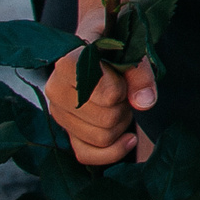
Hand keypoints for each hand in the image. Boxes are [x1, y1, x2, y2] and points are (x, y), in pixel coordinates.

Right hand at [49, 11, 155, 167]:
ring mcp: (58, 113)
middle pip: (106, 119)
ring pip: (101, 137)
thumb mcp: (132, 48)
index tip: (120, 72)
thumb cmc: (115, 44)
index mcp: (68, 65)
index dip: (121, 88)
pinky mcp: (65, 130)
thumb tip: (144, 103)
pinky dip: (112, 151)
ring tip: (120, 102)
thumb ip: (141, 73)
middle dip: (125, 107)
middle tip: (124, 89)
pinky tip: (129, 138)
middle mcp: (55, 90)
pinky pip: (86, 155)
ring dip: (121, 123)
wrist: (99, 44)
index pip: (105, 93)